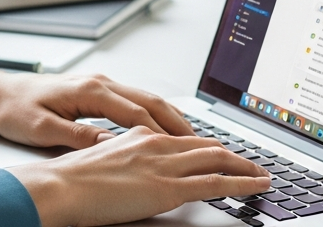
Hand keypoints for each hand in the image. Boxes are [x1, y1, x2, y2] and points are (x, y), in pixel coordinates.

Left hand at [0, 67, 194, 149]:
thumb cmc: (15, 110)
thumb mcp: (42, 130)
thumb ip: (77, 137)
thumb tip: (110, 146)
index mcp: (89, 90)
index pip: (137, 113)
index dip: (163, 133)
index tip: (184, 151)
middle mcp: (100, 83)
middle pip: (151, 101)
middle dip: (180, 123)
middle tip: (206, 145)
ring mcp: (101, 84)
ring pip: (147, 99)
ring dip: (172, 117)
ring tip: (196, 139)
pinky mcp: (97, 90)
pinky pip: (136, 101)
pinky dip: (156, 114)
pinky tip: (165, 129)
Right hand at [9, 126, 273, 226]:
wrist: (59, 186)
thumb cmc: (70, 179)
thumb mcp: (100, 159)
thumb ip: (122, 157)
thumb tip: (132, 168)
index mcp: (139, 135)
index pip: (184, 138)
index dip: (207, 145)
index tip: (221, 152)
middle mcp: (157, 144)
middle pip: (206, 145)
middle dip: (234, 155)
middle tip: (252, 163)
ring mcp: (164, 165)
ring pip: (218, 160)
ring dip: (245, 167)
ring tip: (262, 175)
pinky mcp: (168, 188)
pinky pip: (216, 183)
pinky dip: (242, 183)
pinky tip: (257, 186)